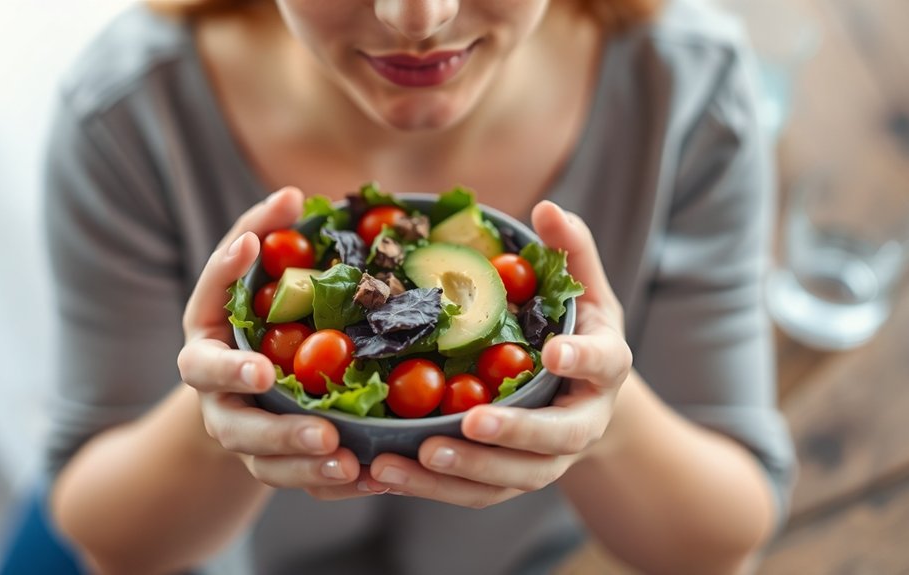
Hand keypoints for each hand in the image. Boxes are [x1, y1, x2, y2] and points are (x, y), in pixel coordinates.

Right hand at [177, 187, 367, 500]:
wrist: (238, 385)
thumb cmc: (249, 318)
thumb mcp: (245, 276)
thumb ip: (259, 233)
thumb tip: (294, 194)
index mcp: (207, 351)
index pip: (206, 352)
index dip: (228, 352)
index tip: (261, 354)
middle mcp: (218, 398)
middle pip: (235, 420)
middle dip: (276, 427)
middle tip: (320, 427)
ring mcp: (243, 436)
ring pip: (265, 461)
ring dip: (305, 462)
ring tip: (346, 458)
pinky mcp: (272, 463)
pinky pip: (298, 481)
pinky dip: (331, 483)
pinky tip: (368, 476)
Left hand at [361, 201, 632, 506]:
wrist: (585, 401)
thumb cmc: (576, 333)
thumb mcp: (583, 290)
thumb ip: (570, 251)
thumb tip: (546, 206)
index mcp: (603, 368)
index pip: (601, 363)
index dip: (582, 360)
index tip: (556, 354)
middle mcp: (581, 422)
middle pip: (555, 437)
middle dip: (513, 434)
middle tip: (470, 423)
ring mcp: (547, 460)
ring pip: (511, 478)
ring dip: (462, 472)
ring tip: (407, 460)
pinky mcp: (511, 480)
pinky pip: (475, 493)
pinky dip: (433, 489)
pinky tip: (388, 474)